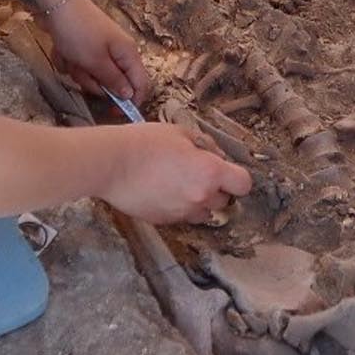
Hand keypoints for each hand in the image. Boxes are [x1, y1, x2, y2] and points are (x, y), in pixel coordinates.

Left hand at [44, 0, 150, 101]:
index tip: (111, 112)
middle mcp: (118, 51)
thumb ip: (113, 81)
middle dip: (93, 82)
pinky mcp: (85, 45)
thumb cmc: (79, 32)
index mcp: (128, 53)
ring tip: (69, 57)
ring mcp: (101, 47)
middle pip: (113, 82)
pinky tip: (62, 50)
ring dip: (78, 72)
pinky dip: (69, 61)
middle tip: (82, 71)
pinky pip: (80, 64)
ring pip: (93, 75)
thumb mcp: (96, 61)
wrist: (55, 3)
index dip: (129, 101)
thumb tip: (130, 95)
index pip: (140, 84)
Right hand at [102, 123, 253, 223]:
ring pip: (203, 212)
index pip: (243, 184)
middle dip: (216, 187)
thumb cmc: (145, 143)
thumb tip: (216, 154)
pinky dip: (178, 206)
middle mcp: (201, 197)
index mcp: (210, 172)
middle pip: (224, 200)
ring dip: (198, 200)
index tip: (227, 170)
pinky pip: (182, 216)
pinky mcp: (164, 221)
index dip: (237, 177)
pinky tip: (162, 190)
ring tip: (178, 182)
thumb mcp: (181, 132)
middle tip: (197, 171)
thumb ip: (205, 145)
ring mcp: (182, 213)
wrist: (111, 164)